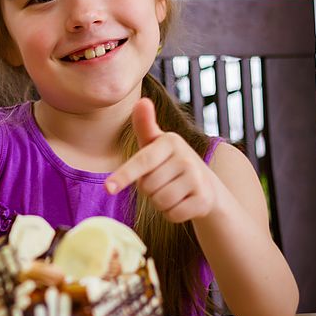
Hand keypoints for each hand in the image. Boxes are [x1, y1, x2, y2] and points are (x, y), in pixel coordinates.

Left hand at [105, 98, 217, 222]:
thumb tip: (142, 101)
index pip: (141, 162)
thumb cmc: (169, 162)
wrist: (206, 184)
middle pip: (147, 187)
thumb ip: (144, 125)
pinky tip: (182, 202)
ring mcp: (197, 179)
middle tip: (162, 181)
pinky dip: (172, 214)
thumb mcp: (155, 144)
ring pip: (159, 202)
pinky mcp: (204, 199)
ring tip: (172, 191)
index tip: (108, 188)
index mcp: (170, 141)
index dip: (123, 176)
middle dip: (148, 189)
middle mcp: (186, 157)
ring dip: (160, 202)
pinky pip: (173, 214)